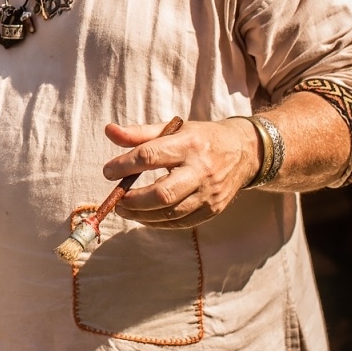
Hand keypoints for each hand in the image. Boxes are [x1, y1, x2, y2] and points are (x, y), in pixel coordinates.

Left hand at [102, 118, 260, 228]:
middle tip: (116, 198)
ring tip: (125, 208)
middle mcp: (201, 170)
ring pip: (170, 212)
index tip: (108, 171)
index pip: (150, 157)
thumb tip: (109, 131)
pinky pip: (180, 222)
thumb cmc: (201, 138)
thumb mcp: (173, 128)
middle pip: (162, 193)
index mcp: (189, 144)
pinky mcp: (213, 209)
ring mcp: (209, 193)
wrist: (244, 151)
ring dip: (141, 215)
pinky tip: (144, 216)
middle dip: (133, 200)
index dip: (124, 165)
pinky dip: (158, 222)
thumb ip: (139, 133)